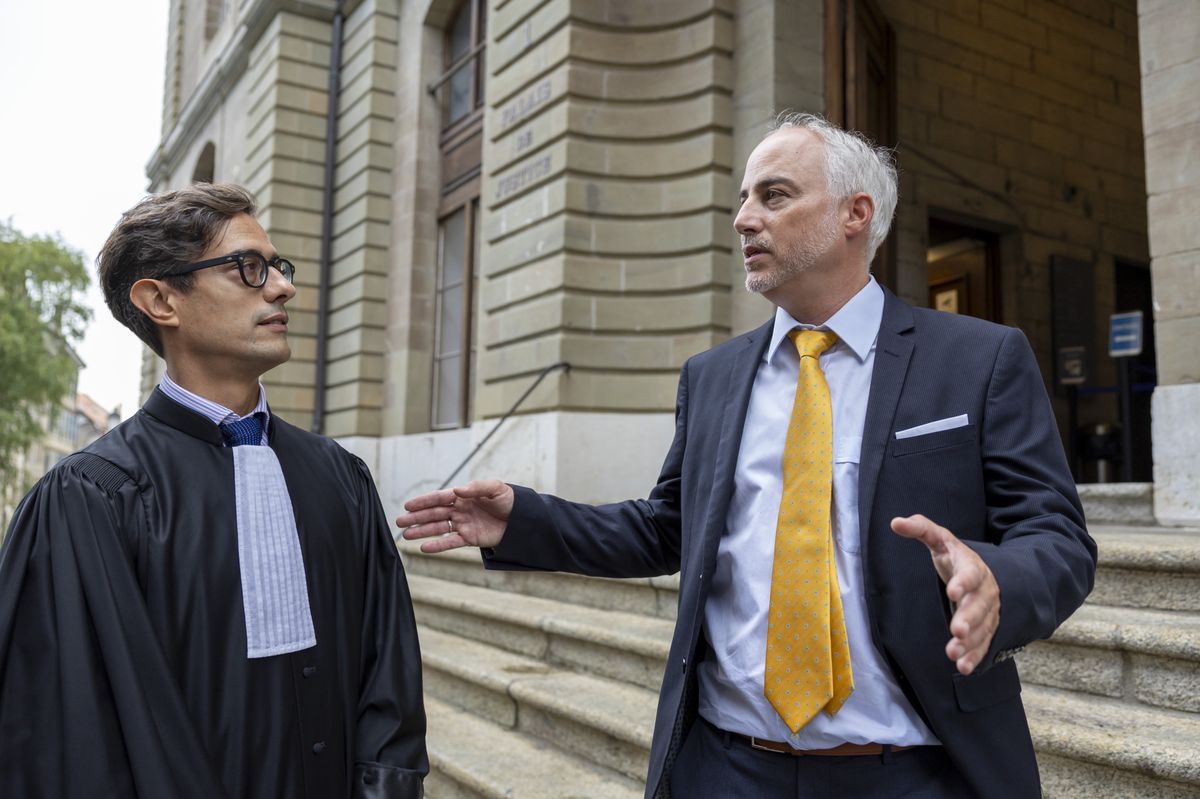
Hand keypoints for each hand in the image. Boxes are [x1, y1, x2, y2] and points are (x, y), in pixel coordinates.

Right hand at [396, 479, 513, 553]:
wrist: (523, 520)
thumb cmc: (509, 500)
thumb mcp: (496, 489)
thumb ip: (476, 488)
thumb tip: (456, 490)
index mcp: (464, 496)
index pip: (439, 498)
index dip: (423, 502)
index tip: (408, 505)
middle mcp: (460, 510)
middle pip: (434, 514)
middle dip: (416, 517)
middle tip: (399, 521)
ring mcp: (464, 524)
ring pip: (438, 528)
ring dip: (422, 531)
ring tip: (406, 535)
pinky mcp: (470, 538)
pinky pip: (450, 542)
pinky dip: (437, 545)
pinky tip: (424, 548)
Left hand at [890, 514, 999, 675]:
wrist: (983, 572)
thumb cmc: (954, 555)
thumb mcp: (940, 539)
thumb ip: (920, 528)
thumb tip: (896, 522)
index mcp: (972, 567)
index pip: (970, 574)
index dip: (963, 582)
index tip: (953, 591)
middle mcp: (984, 591)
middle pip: (979, 606)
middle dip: (969, 619)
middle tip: (957, 630)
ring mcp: (988, 612)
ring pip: (982, 628)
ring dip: (970, 642)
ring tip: (954, 653)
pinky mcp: (985, 628)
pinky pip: (982, 644)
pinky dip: (974, 656)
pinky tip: (963, 667)